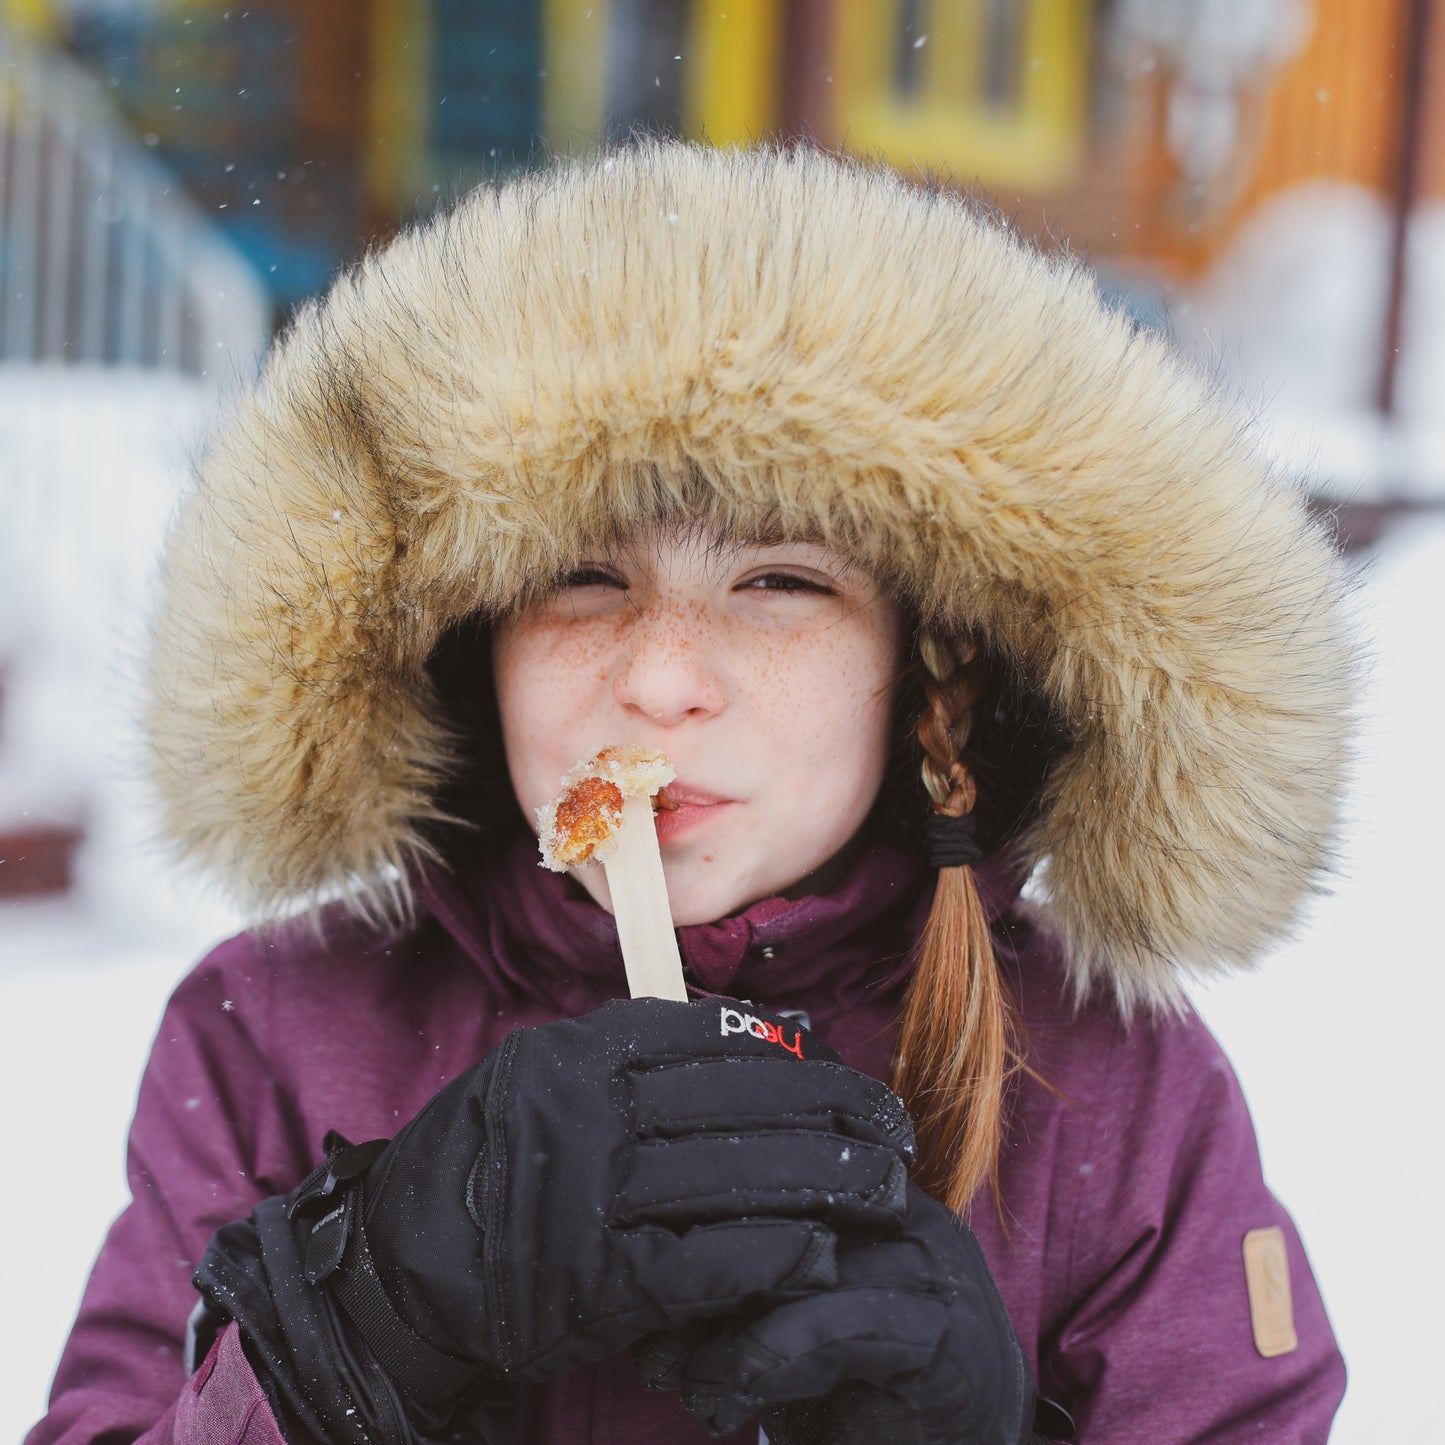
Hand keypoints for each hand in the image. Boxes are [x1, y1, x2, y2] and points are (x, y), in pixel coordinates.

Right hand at [192, 997, 916, 1443]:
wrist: (404, 1268)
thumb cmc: (485, 1164)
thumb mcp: (541, 1076)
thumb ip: (629, 1056)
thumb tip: (745, 1032)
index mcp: (576, 1054)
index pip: (704, 1038)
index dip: (785, 1053)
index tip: (839, 1067)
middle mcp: (584, 1111)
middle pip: (734, 1102)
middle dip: (828, 1113)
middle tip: (891, 1126)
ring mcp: (589, 1195)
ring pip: (729, 1175)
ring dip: (819, 1181)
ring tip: (881, 1185)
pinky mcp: (594, 1281)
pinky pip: (697, 1260)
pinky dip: (761, 1254)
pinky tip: (813, 1246)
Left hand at [636, 1180, 1035, 1444]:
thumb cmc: (854, 1386)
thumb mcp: (781, 1320)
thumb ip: (733, 1284)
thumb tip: (641, 1289)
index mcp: (864, 1183)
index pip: (771, 1159)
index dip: (696, 1209)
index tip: (639, 1268)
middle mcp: (900, 1208)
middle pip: (779, 1208)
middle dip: (700, 1274)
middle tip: (649, 1342)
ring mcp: (928, 1263)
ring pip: (797, 1264)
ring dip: (721, 1331)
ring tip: (682, 1378)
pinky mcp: (941, 1333)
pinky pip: (835, 1327)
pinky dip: (765, 1358)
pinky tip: (728, 1399)